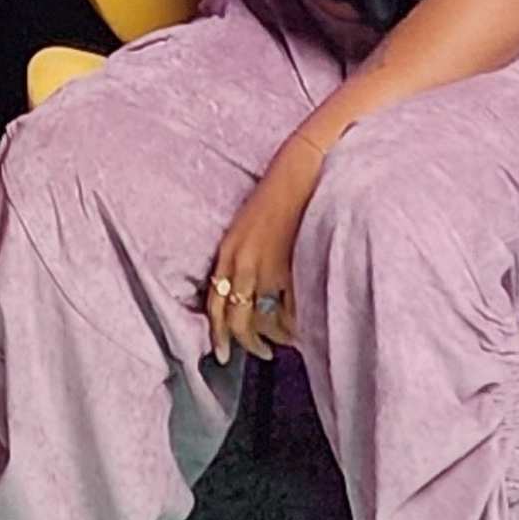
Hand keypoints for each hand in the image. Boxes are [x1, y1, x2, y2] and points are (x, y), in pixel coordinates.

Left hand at [203, 136, 328, 365]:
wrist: (304, 166)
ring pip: (263, 320)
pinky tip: (303, 329)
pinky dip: (295, 325)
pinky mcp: (295, 265)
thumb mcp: (247, 226)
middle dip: (247, 343)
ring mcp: (269, 265)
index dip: (218, 333)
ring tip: (284, 344)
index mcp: (228, 252)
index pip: (214, 304)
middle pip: (236, 319)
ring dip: (273, 337)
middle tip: (261, 353)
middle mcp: (243, 262)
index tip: (222, 352)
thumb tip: (246, 292)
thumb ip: (242, 257)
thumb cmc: (279, 193)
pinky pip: (291, 310)